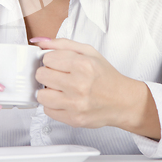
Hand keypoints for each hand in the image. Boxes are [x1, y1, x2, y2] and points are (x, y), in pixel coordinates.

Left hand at [34, 38, 159, 138]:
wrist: (123, 101)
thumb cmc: (105, 76)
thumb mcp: (89, 52)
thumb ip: (63, 44)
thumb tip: (39, 42)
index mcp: (83, 64)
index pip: (47, 59)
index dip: (51, 60)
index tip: (58, 64)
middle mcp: (79, 84)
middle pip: (41, 75)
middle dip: (47, 74)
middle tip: (58, 76)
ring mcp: (75, 104)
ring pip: (41, 95)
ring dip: (47, 91)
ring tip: (59, 89)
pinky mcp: (74, 119)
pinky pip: (47, 111)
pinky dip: (53, 105)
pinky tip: (64, 100)